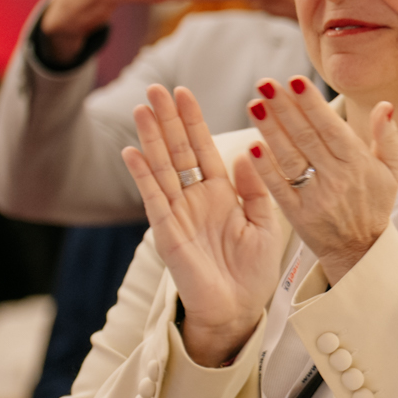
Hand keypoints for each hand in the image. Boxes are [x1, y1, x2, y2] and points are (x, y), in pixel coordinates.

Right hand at [119, 85, 286, 366]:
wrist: (239, 309)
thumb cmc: (253, 270)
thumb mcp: (265, 223)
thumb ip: (256, 189)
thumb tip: (242, 153)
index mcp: (221, 193)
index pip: (203, 148)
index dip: (193, 121)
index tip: (183, 92)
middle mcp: (196, 198)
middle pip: (178, 151)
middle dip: (167, 120)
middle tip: (155, 87)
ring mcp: (179, 213)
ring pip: (162, 168)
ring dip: (150, 139)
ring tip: (141, 108)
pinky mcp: (168, 232)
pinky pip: (154, 199)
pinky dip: (143, 176)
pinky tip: (132, 152)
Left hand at [244, 76, 397, 284]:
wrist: (361, 249)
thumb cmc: (374, 204)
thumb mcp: (392, 170)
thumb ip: (389, 137)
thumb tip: (385, 106)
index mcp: (359, 164)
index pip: (332, 128)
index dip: (312, 104)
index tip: (294, 81)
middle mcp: (337, 179)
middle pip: (306, 138)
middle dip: (284, 109)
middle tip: (264, 84)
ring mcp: (316, 197)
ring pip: (290, 158)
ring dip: (270, 131)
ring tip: (254, 106)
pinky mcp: (298, 215)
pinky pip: (279, 188)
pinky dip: (265, 168)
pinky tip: (252, 147)